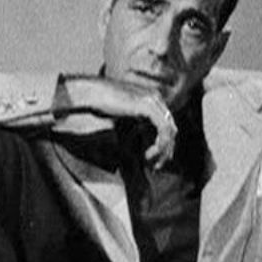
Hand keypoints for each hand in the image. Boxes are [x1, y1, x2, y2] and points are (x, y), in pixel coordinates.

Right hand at [59, 77, 177, 168]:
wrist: (91, 94)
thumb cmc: (99, 104)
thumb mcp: (121, 115)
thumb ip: (133, 123)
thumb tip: (137, 140)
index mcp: (151, 98)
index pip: (165, 124)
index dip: (162, 144)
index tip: (153, 160)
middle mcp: (156, 98)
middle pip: (171, 128)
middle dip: (166, 150)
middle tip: (156, 167)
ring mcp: (153, 101)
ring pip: (169, 130)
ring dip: (163, 150)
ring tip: (151, 164)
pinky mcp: (148, 107)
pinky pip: (163, 129)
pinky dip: (159, 145)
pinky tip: (147, 155)